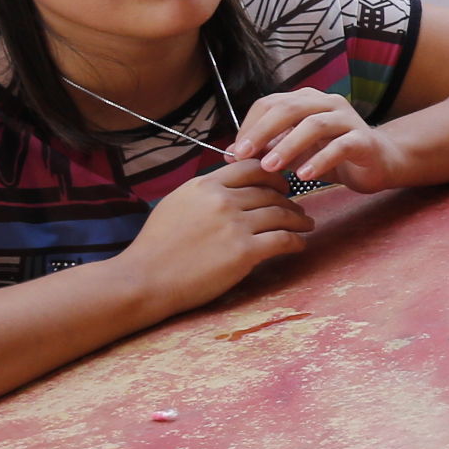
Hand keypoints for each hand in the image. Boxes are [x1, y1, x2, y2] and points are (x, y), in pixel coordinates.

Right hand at [116, 160, 311, 310]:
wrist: (143, 280)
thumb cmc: (155, 247)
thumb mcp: (176, 204)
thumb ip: (205, 193)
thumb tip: (228, 186)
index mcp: (205, 185)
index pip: (252, 168)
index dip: (273, 175)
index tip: (283, 185)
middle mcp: (222, 200)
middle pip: (270, 193)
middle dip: (289, 200)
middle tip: (298, 209)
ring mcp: (235, 225)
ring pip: (281, 214)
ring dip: (298, 220)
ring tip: (305, 225)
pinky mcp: (244, 252)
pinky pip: (283, 240)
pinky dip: (296, 241)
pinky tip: (299, 245)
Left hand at [228, 89, 402, 190]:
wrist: (379, 162)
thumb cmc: (332, 154)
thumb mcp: (295, 151)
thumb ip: (267, 148)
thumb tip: (231, 153)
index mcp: (306, 100)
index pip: (270, 103)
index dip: (249, 126)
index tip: (235, 152)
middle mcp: (327, 103)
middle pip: (289, 108)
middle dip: (262, 132)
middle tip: (243, 155)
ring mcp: (347, 119)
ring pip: (314, 125)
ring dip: (288, 146)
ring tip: (270, 167)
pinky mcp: (364, 139)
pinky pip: (340, 146)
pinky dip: (320, 160)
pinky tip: (304, 176)